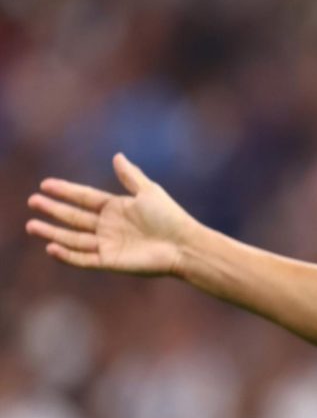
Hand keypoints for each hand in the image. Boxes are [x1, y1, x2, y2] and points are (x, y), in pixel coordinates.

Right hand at [26, 153, 198, 276]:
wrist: (183, 244)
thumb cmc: (170, 217)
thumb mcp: (148, 192)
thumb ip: (130, 176)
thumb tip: (117, 156)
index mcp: (115, 208)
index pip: (84, 198)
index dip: (66, 191)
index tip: (45, 184)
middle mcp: (108, 226)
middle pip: (74, 218)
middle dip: (53, 210)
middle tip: (33, 201)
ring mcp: (107, 244)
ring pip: (73, 238)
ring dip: (53, 232)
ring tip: (32, 225)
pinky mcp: (110, 261)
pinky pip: (83, 259)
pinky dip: (68, 255)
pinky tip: (51, 247)